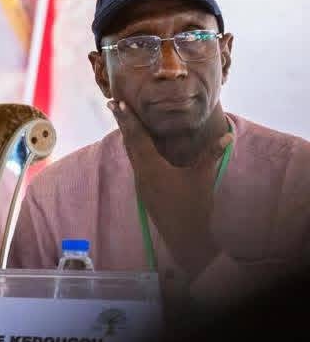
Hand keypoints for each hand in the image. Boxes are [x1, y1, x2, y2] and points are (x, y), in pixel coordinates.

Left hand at [110, 100, 231, 276]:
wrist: (185, 238)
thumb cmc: (193, 206)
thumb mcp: (202, 177)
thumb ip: (212, 154)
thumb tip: (227, 135)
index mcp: (151, 166)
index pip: (137, 136)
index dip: (128, 119)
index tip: (116, 103)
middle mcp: (141, 172)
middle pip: (129, 142)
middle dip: (123, 123)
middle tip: (113, 104)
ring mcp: (141, 181)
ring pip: (131, 152)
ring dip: (127, 135)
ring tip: (123, 120)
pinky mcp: (145, 189)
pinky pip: (136, 162)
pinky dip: (134, 148)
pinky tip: (137, 146)